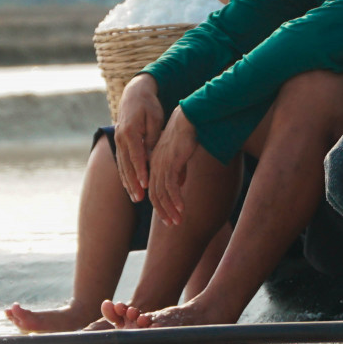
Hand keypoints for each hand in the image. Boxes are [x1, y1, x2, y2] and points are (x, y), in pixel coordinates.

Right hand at [113, 75, 164, 202]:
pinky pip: (121, 162)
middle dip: (133, 183)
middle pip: (127, 165)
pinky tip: (129, 187)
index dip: (141, 171)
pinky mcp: (119, 143)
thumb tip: (154, 157)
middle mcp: (120, 137)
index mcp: (130, 131)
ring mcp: (117, 140)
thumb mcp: (155, 119)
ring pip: (122, 165)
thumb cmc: (149, 106)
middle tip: (140, 198)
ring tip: (135, 198)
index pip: (136, 155)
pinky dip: (124, 175)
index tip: (146, 184)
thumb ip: (154, 138)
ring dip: (128, 183)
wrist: (134, 94)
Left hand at [147, 109, 200, 226]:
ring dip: (170, 209)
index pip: (153, 190)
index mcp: (154, 164)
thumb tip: (180, 183)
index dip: (160, 205)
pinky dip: (176, 199)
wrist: (189, 119)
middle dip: (163, 211)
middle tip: (172, 224)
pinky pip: (171, 186)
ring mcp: (161, 164)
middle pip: (155, 195)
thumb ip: (178, 169)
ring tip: (178, 221)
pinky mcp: (171, 162)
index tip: (168, 217)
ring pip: (162, 193)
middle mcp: (155, 166)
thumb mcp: (180, 155)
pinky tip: (181, 208)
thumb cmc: (186, 134)